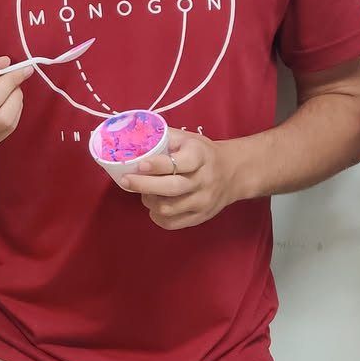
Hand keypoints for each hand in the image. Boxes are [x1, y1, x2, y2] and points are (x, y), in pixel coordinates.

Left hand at [119, 129, 242, 229]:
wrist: (233, 172)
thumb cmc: (202, 153)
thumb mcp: (187, 138)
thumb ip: (163, 137)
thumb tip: (132, 138)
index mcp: (200, 156)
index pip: (179, 163)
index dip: (158, 165)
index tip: (141, 164)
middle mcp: (204, 180)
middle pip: (171, 188)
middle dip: (144, 185)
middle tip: (126, 180)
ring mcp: (203, 201)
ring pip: (168, 208)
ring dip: (149, 200)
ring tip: (144, 191)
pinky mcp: (201, 217)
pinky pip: (172, 223)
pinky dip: (157, 216)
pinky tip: (154, 205)